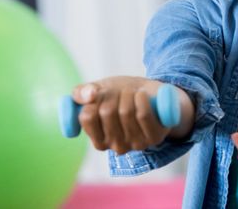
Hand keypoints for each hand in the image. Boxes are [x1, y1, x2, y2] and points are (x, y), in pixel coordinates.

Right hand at [72, 76, 193, 153]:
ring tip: (134, 92)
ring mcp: (136, 144)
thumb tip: (89, 95)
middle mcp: (116, 147)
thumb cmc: (121, 96)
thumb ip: (82, 93)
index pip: (87, 117)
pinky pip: (144, 114)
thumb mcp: (98, 90)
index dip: (95, 98)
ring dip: (129, 94)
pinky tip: (143, 94)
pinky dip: (142, 99)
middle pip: (107, 112)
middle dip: (114, 94)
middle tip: (123, 91)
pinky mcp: (154, 137)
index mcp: (99, 141)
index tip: (103, 93)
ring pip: (126, 112)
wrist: (154, 96)